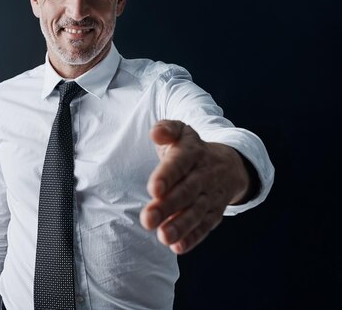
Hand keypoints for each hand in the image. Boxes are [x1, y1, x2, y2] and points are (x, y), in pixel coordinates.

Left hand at [140, 120, 249, 253]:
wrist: (228, 164)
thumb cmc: (191, 148)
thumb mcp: (181, 132)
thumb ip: (166, 129)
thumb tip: (156, 133)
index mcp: (193, 153)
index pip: (179, 164)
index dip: (167, 176)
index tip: (153, 190)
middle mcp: (204, 175)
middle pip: (186, 192)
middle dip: (168, 207)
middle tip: (147, 220)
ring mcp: (211, 196)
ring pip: (196, 212)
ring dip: (180, 226)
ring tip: (163, 236)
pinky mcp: (214, 214)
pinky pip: (204, 226)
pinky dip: (193, 238)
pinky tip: (178, 247)